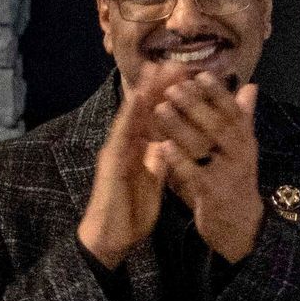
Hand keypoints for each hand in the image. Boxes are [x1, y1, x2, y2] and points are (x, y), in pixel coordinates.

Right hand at [77, 60, 180, 266]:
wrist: (110, 239)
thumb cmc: (131, 210)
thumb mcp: (154, 179)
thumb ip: (160, 158)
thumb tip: (173, 139)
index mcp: (139, 148)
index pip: (156, 117)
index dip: (170, 97)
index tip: (189, 76)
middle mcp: (126, 144)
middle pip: (143, 111)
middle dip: (158, 86)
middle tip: (176, 61)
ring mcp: (116, 150)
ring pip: (130, 115)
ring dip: (143, 91)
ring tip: (156, 69)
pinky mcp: (110, 162)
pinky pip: (121, 135)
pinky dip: (129, 115)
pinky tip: (137, 99)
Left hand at [148, 71, 265, 264]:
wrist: (241, 228)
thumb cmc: (236, 183)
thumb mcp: (243, 151)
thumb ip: (243, 119)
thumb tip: (250, 87)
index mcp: (246, 141)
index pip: (234, 111)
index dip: (217, 92)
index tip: (199, 74)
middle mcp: (240, 154)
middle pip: (217, 124)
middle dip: (194, 104)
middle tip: (172, 87)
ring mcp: (227, 174)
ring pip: (203, 145)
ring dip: (181, 126)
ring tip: (160, 108)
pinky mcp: (212, 194)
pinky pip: (193, 173)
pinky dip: (178, 159)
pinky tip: (162, 147)